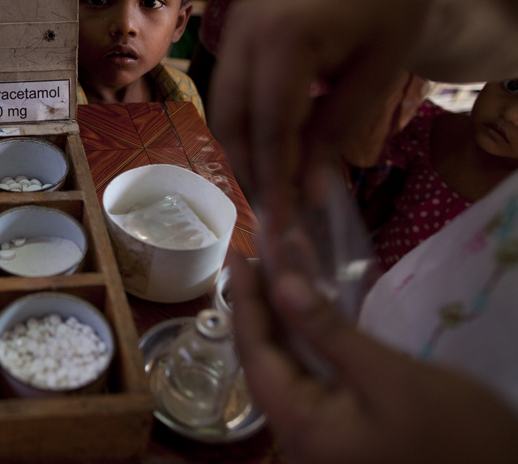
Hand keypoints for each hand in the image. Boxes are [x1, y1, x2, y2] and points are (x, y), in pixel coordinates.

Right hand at [211, 0, 517, 237]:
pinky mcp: (235, 32)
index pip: (272, 125)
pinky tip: (270, 152)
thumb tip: (306, 194)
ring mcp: (235, 26)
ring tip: (274, 189)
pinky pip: (229, 91)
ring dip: (244, 152)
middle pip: (234, 119)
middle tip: (276, 214)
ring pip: (224, 109)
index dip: (274, 178)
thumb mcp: (375, 79)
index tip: (283, 224)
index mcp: (287, 35)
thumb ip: (334, 134)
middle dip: (251, 170)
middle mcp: (247, 27)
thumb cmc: (394, 17)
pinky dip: (246, 127)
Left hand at [228, 253, 517, 463]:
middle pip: (265, 361)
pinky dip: (306, 341)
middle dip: (259, 307)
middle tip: (254, 256)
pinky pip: (311, 379)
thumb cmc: (455, 434)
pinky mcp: (343, 431)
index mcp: (300, 427)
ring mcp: (321, 436)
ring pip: (287, 368)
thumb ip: (328, 331)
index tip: (235, 254)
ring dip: (281, 320)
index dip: (244, 301)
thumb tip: (281, 284)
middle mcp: (299, 435)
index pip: (255, 354)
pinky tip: (307, 311)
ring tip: (274, 272)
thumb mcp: (389, 375)